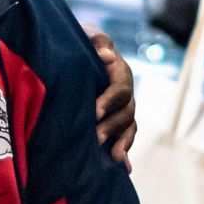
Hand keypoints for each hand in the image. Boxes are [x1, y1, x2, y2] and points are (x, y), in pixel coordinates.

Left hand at [83, 24, 136, 171]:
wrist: (75, 54)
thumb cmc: (81, 42)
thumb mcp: (87, 35)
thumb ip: (98, 40)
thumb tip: (108, 56)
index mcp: (119, 72)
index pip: (120, 88)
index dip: (109, 100)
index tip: (95, 111)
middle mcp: (125, 91)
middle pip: (127, 111)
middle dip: (112, 125)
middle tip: (95, 137)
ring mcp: (122, 108)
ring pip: (128, 126)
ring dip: (122, 142)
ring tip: (114, 157)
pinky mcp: (116, 120)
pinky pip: (125, 137)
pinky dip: (126, 151)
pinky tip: (125, 168)